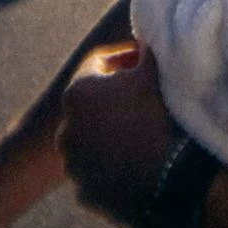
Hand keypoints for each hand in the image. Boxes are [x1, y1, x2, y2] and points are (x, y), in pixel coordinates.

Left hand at [56, 42, 178, 227]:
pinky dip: (110, 159)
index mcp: (77, 91)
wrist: (161, 174)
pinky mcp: (82, 189)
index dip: (122, 59)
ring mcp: (72, 160)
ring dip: (108, 128)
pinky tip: (134, 153)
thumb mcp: (150, 72)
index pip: (97, 64)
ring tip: (138, 126)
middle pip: (91, 101)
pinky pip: (97, 167)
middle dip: (113, 95)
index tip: (141, 62)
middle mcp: (65, 126)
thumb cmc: (154, 115)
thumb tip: (146, 38)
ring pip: (91, 136)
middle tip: (140, 94)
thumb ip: (144, 51)